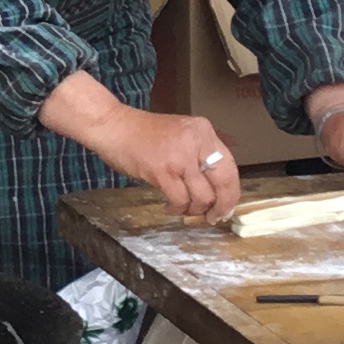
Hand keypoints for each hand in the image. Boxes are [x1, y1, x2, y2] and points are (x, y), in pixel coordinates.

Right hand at [40, 73, 238, 222]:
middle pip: (222, 182)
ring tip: (182, 209)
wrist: (113, 126)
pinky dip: (177, 209)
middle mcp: (196, 141)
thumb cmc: (142, 134)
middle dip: (220, 206)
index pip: (229, 167)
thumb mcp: (180, 136)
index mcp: (203, 131)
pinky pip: (181, 200)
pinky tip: (169, 208)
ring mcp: (180, 156)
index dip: (231, 192)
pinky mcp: (163, 170)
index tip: (226, 207)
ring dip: (194, 210)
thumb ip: (198, 155)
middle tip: (212, 217)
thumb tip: (216, 190)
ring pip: (202, 196)